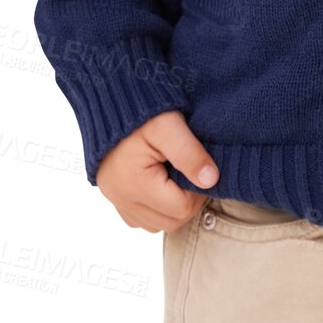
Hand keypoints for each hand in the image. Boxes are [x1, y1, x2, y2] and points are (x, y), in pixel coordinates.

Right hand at [95, 110, 218, 234]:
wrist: (111, 98)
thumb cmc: (141, 110)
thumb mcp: (169, 126)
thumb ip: (190, 153)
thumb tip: (211, 180)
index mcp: (135, 184)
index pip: (181, 209)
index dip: (197, 190)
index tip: (199, 166)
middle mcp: (121, 197)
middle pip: (170, 221)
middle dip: (186, 200)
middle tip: (190, 170)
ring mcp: (115, 199)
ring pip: (156, 223)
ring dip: (171, 206)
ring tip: (174, 173)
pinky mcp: (113, 196)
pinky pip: (140, 218)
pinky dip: (155, 207)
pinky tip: (160, 181)